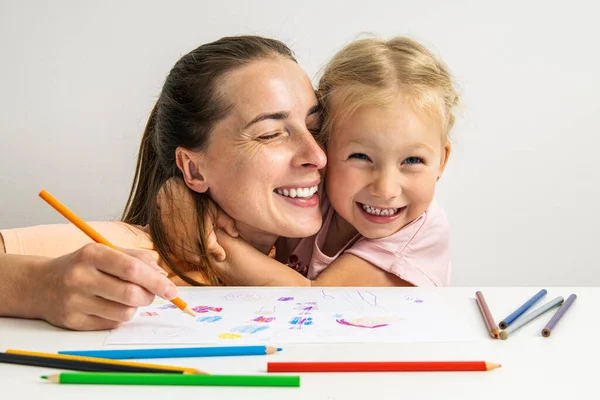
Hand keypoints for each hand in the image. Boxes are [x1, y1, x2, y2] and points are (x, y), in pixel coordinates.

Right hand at [34, 243, 177, 330]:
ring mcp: (74, 301)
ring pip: (124, 313)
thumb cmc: (82, 266)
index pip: (131, 269)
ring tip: (126, 297)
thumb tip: (163, 276)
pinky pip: (111, 324)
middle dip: (149, 296)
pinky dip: (118, 317)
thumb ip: (137, 259)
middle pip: (130, 294)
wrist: (40, 284)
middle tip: (151, 294)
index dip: (156, 281)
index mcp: (92, 254)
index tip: (171, 290)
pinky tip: (108, 306)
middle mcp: (80, 277)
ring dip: (134, 307)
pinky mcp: (73, 322)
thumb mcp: (105, 252)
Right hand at [159, 178, 237, 262]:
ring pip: (185, 256)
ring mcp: (176, 240)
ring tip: (199, 256)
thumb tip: (235, 234)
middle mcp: (189, 239)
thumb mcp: (213, 208)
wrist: (169, 193)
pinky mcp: (166, 239)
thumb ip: (226, 222)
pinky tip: (186, 249)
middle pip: (198, 257)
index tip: (221, 255)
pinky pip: (174, 252)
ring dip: (192, 257)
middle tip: (210, 257)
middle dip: (205, 258)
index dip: (218, 254)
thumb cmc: (194, 200)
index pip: (212, 250)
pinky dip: (181, 253)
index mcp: (202, 233)